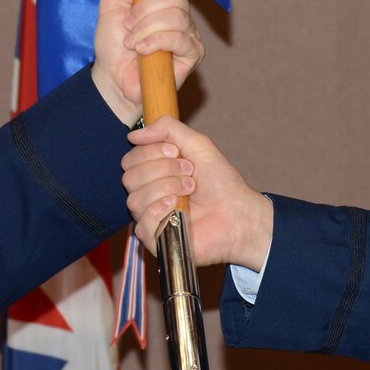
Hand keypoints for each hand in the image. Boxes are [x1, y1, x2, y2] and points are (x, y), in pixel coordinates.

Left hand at [91, 0, 202, 123]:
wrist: (112, 77)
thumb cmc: (113, 43)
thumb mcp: (112, 2)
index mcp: (165, 0)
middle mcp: (181, 14)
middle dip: (144, 10)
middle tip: (128, 26)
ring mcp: (189, 34)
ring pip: (177, 17)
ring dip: (146, 28)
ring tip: (132, 42)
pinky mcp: (193, 54)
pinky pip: (180, 38)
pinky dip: (156, 42)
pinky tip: (143, 51)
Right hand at [123, 117, 272, 270]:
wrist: (239, 213)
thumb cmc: (221, 182)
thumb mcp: (197, 144)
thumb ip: (167, 129)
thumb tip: (133, 135)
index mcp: (152, 173)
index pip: (130, 160)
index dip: (151, 152)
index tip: (177, 153)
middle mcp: (147, 194)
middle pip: (129, 178)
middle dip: (163, 170)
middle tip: (190, 173)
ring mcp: (150, 218)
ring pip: (135, 200)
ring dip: (167, 188)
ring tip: (191, 190)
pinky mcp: (156, 240)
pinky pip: (142, 224)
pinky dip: (160, 210)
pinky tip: (179, 206)